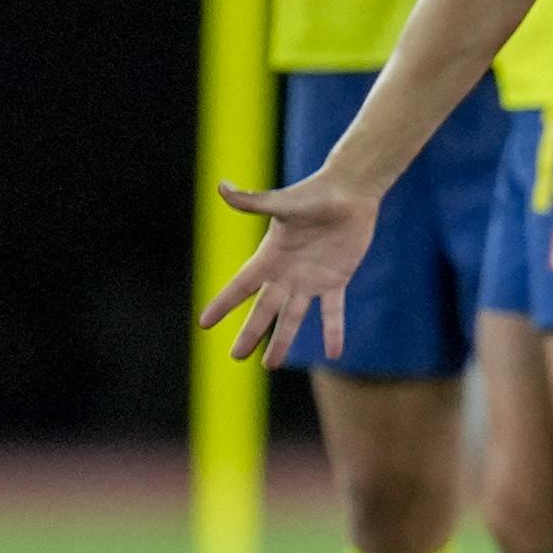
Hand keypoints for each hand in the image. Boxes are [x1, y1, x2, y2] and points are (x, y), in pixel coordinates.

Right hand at [197, 169, 382, 363]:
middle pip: (263, 309)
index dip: (223, 303)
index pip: (240, 285)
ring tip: (270, 364)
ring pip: (293, 317)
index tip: (204, 323)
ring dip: (282, 341)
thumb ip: (252, 201)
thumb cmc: (314, 194)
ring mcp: (310, 279)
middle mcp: (286, 273)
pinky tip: (334, 352)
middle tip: (235, 356)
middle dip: (250, 332)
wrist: (349, 192)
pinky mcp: (336, 280)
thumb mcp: (281, 203)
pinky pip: (333, 312)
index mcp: (269, 256)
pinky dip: (333, 331)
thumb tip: (222, 187)